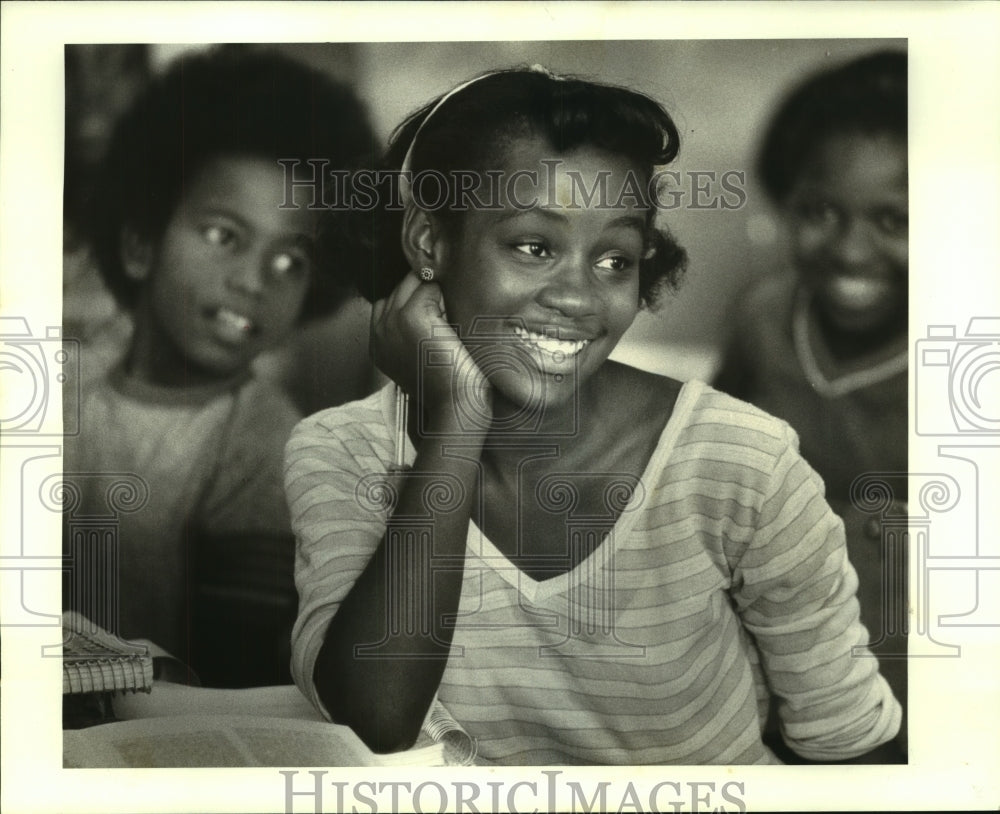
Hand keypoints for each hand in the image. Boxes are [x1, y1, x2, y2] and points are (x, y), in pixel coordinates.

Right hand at [370, 271, 490, 420]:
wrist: (454, 403)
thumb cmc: (446, 384)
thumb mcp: (418, 358)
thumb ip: (410, 334)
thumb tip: (426, 300)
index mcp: (378, 345)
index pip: (387, 302)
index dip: (412, 300)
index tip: (434, 314)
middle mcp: (379, 331)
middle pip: (398, 288)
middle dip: (423, 292)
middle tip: (445, 317)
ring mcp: (392, 322)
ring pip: (412, 282)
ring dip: (434, 293)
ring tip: (448, 321)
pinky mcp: (411, 315)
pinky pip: (429, 286)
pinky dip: (444, 297)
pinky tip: (451, 322)